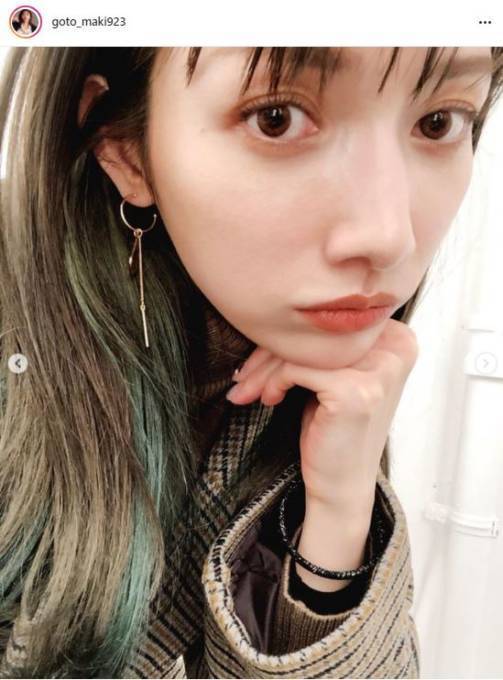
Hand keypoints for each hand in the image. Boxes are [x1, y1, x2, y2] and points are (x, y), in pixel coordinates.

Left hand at [226, 319, 418, 509]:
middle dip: (268, 353)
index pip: (330, 321)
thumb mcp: (334, 374)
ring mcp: (379, 370)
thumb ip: (323, 342)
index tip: (257, 359)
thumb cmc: (333, 427)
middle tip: (242, 376)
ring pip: (301, 349)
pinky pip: (295, 368)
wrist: (342, 483)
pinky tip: (270, 399)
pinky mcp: (355, 390)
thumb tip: (268, 315)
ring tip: (247, 390)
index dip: (288, 336)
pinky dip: (274, 383)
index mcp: (397, 339)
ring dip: (263, 371)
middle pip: (315, 332)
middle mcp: (395, 349)